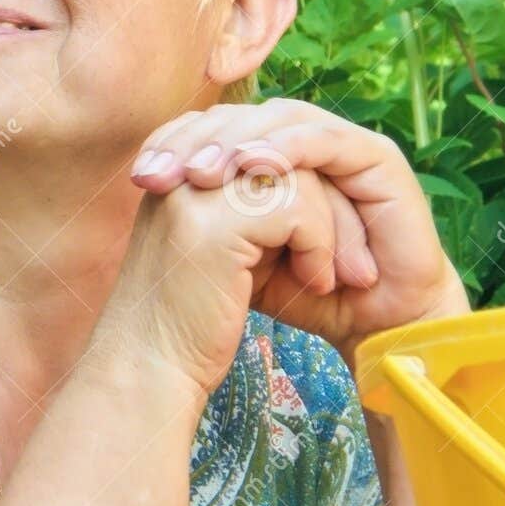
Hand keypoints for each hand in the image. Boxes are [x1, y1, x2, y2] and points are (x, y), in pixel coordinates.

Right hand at [91, 163, 375, 401]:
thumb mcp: (219, 241)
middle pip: (282, 149)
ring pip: (297, 175)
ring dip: (332, 228)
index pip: (261, 138)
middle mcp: (180, 163)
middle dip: (329, 202)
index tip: (324, 237)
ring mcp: (194, 189)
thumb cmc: (188, 314)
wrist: (151, 367)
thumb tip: (305, 171)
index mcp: (175, 161)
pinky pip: (299, 207)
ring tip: (332, 277)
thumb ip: (247, 200)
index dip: (303, 182)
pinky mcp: (216, 223)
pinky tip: (315, 284)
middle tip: (353, 260)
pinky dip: (321, 246)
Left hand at [129, 98, 471, 367]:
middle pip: (240, 119)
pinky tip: (256, 165)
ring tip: (204, 171)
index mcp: (265, 158)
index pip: (212, 130)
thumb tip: (149, 181)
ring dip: (238, 142)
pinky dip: (287, 148)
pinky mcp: (376, 156)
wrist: (373, 326)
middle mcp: (299, 143)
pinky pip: (324, 139)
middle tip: (165, 171)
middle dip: (198, 142)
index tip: (141, 176)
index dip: (174, 146)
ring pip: (278, 120)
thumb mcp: (236, 254)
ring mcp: (339, 145)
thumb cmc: (303, 294)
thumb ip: (205, 213)